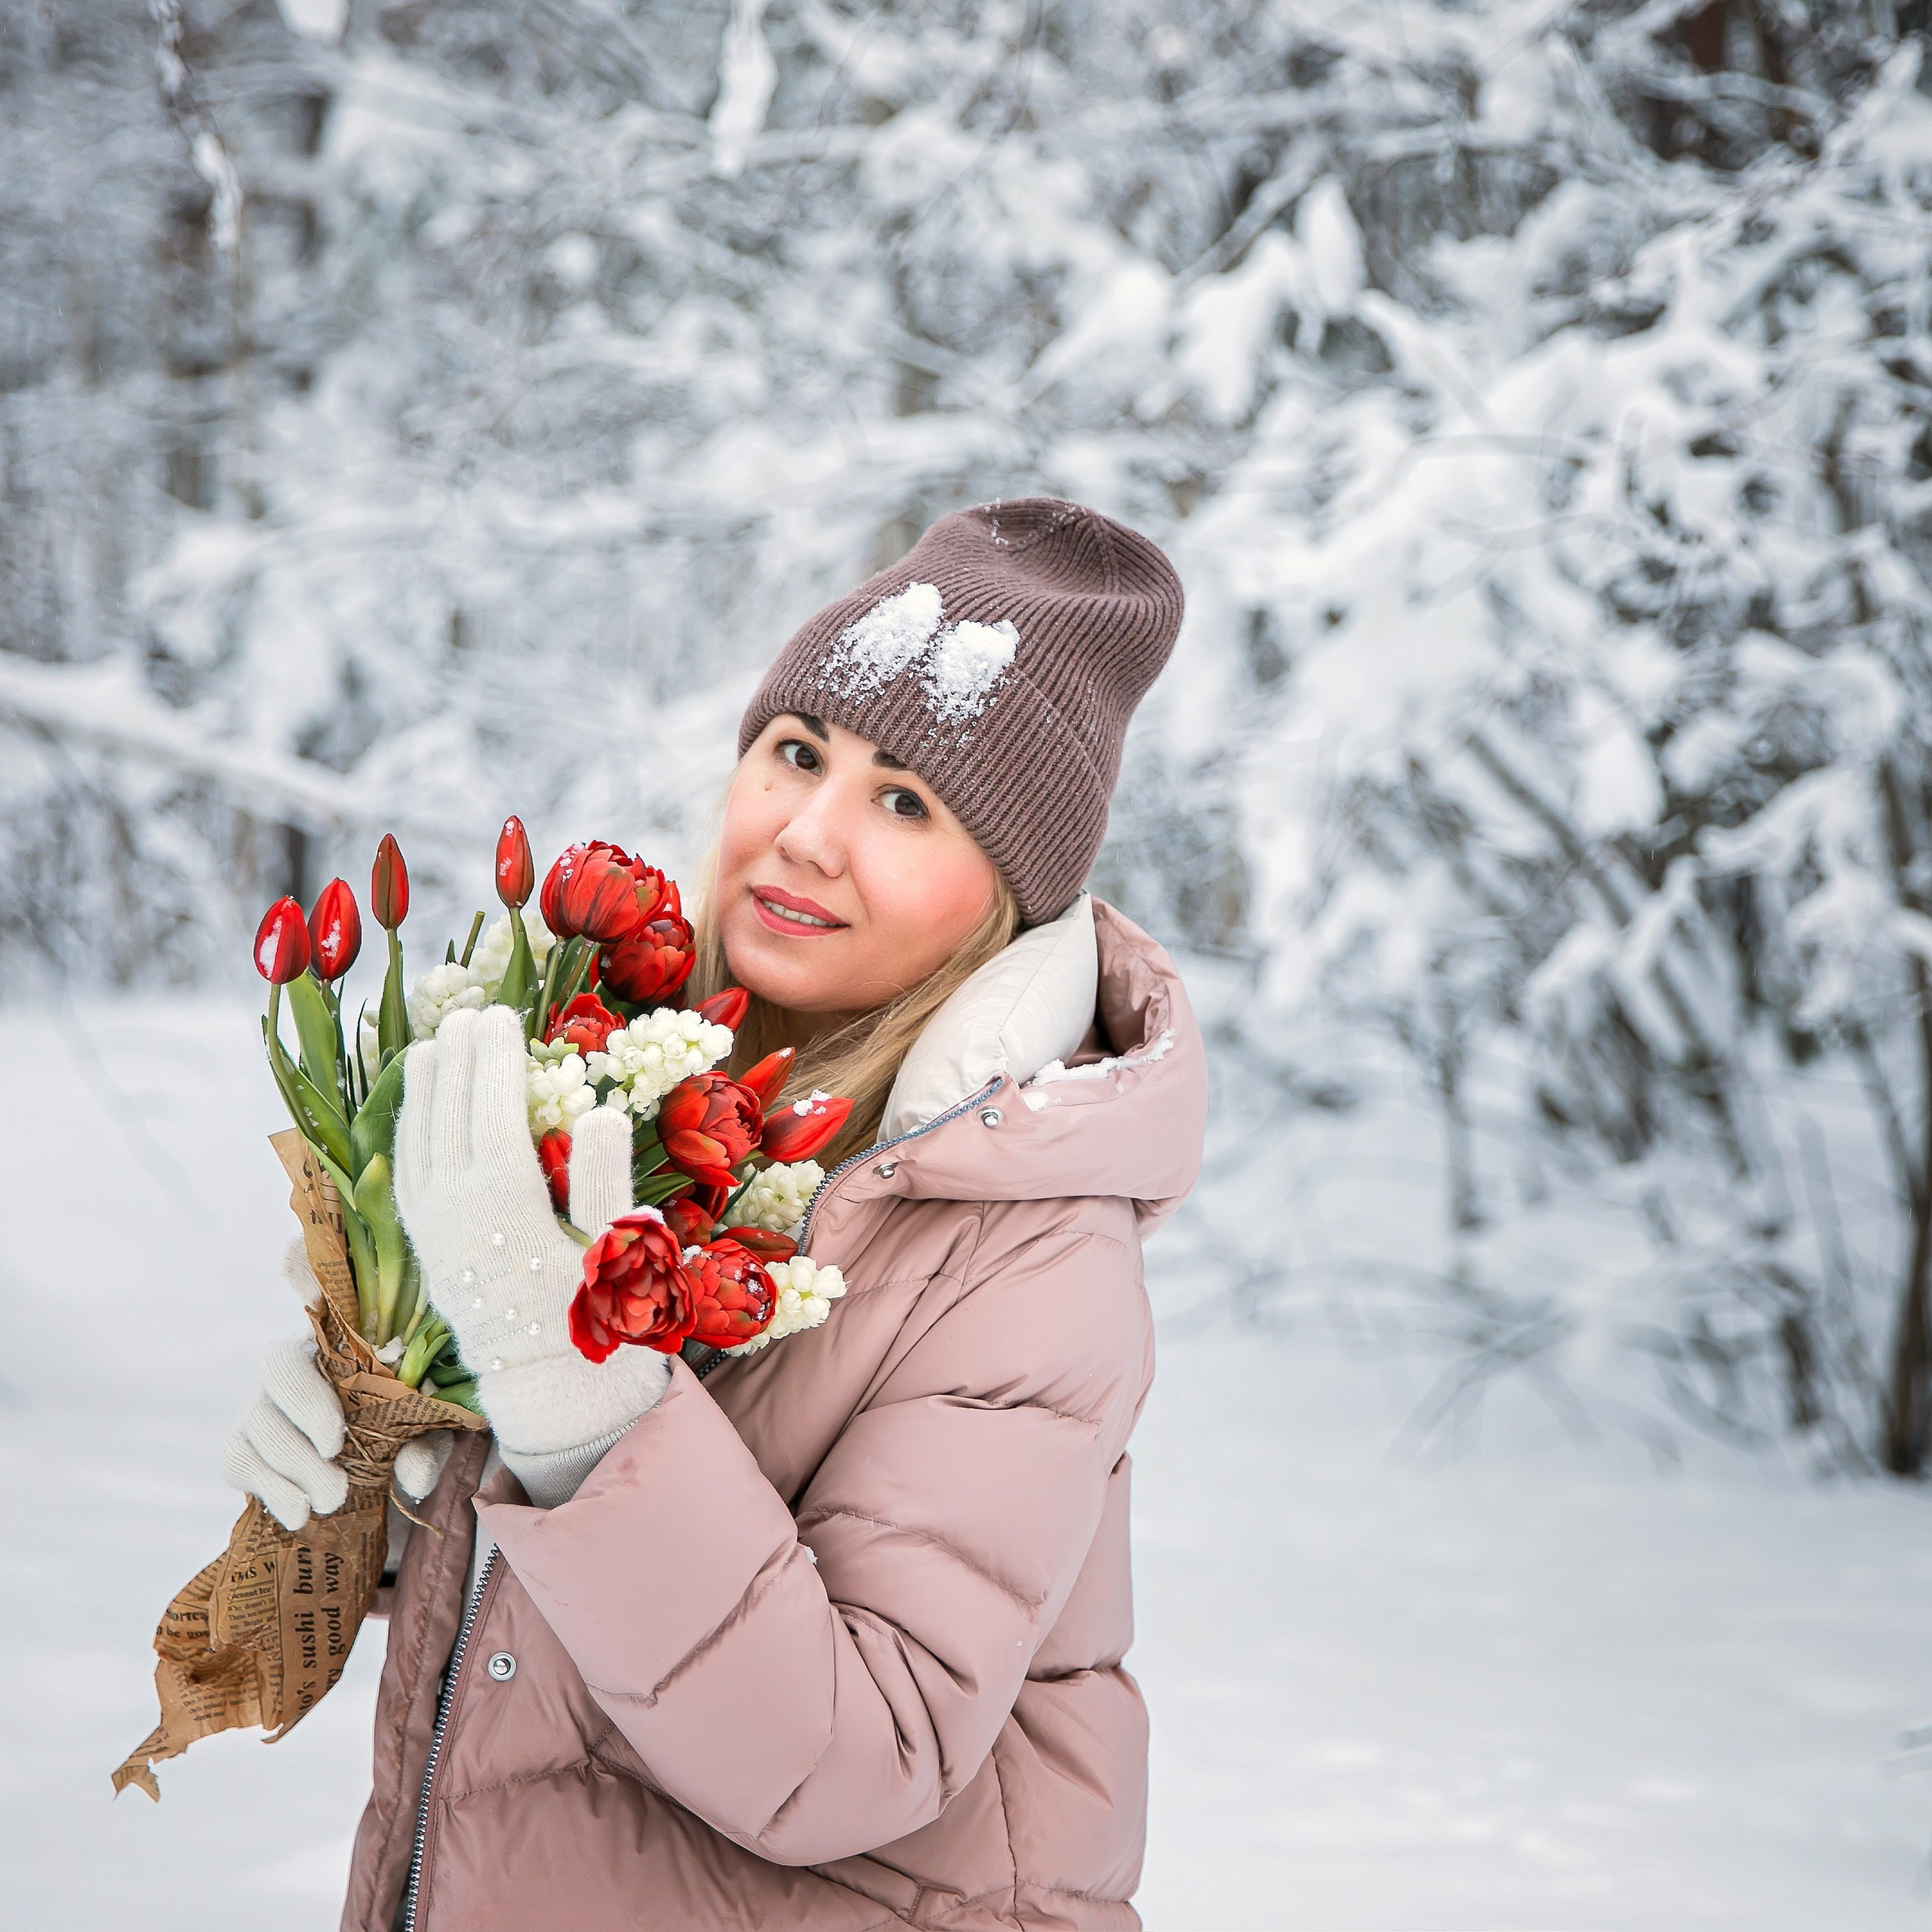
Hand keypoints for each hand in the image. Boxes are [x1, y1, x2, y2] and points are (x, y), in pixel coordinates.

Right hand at [223, 1243, 451, 1529]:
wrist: (374, 1488)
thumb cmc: (407, 1435)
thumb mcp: (431, 1433)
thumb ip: (427, 1444)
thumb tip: (415, 1477)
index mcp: (350, 1337)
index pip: (318, 1285)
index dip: (302, 1270)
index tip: (305, 1286)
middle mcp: (301, 1361)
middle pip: (279, 1365)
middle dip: (306, 1406)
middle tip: (336, 1448)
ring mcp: (265, 1404)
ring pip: (258, 1420)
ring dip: (294, 1462)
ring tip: (334, 1499)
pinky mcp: (246, 1447)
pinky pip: (239, 1460)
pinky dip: (270, 1489)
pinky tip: (300, 1513)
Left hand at [394, 1005, 668, 1455]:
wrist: (548, 1386)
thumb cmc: (599, 1316)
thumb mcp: (620, 1249)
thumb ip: (607, 1177)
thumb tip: (600, 1111)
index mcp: (506, 1206)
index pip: (493, 1110)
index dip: (496, 1058)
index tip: (504, 1017)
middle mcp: (457, 1210)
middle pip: (450, 1113)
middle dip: (459, 1057)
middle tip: (472, 1012)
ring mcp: (432, 1226)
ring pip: (417, 1138)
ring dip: (425, 1086)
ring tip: (432, 1042)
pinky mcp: (423, 1242)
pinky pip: (405, 1170)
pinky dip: (408, 1129)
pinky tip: (415, 1107)